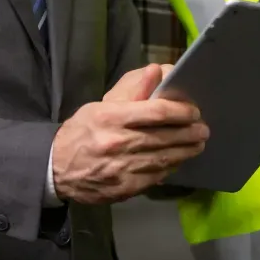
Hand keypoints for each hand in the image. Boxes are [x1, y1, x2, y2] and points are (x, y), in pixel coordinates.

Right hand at [51, 65, 208, 204]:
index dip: (180, 111)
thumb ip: (132, 91)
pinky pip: (154, 177)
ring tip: (198, 144)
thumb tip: (156, 71)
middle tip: (204, 129)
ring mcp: (121, 168)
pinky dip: (170, 168)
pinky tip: (178, 160)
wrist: (55, 168)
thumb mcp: (100, 106)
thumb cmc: (82, 131)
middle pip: (164, 137)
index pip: (156, 112)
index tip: (193, 111)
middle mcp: (117, 143)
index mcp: (111, 118)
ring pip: (163, 159)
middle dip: (189, 132)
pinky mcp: (124, 188)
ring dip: (185, 151)